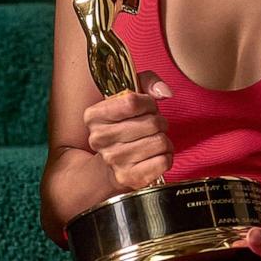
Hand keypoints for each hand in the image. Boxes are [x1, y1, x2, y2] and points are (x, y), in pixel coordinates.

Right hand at [84, 70, 173, 190]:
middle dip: (159, 122)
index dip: (148, 102)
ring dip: (164, 140)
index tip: (147, 107)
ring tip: (153, 140)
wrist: (111, 163)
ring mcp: (113, 160)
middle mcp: (99, 139)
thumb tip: (164, 92)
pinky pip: (163, 161)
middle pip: (151, 123)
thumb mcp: (129, 96)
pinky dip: (166, 157)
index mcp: (93, 116)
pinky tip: (155, 155)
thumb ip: (148, 82)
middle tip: (153, 126)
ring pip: (160, 142)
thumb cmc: (124, 125)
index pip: (132, 102)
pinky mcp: (128, 178)